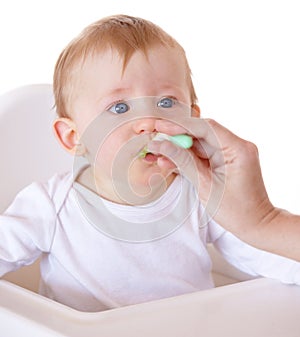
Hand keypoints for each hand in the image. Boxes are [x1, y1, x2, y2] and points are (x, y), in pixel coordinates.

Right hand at [148, 118, 299, 260]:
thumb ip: (182, 161)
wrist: (255, 225)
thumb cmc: (235, 210)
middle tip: (155, 140)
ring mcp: (232, 152)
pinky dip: (187, 157)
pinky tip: (169, 162)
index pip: (205, 128)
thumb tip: (161, 145)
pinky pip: (203, 154)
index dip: (180, 125)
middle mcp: (237, 145)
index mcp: (237, 148)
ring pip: (199, 144)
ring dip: (178, 149)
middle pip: (201, 133)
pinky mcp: (227, 160)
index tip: (160, 127)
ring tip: (157, 156)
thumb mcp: (204, 185)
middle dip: (175, 137)